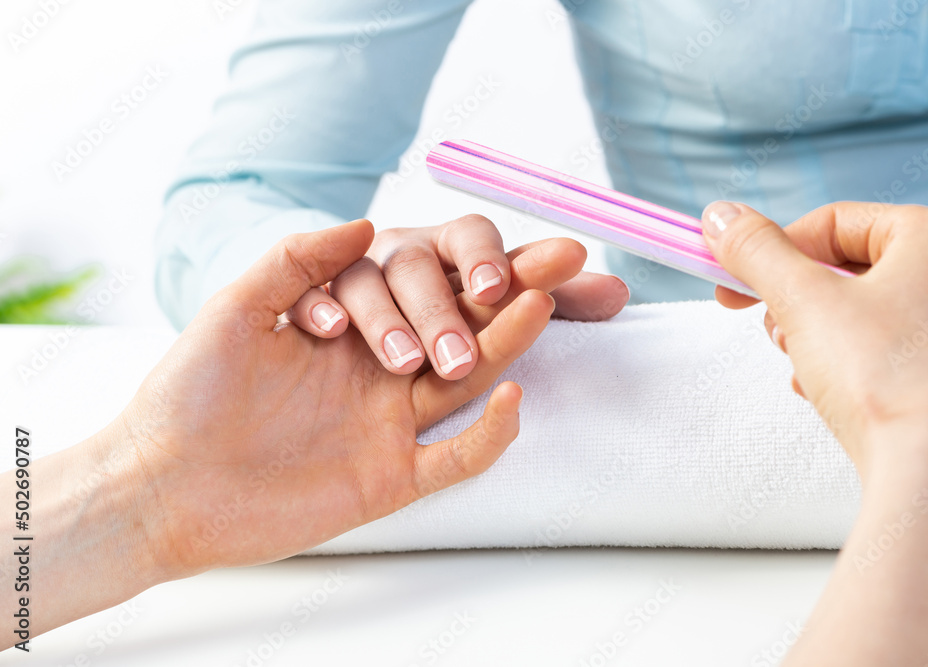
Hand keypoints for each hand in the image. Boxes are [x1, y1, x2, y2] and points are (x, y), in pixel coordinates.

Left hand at [118, 219, 567, 578]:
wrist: (163, 484)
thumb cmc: (189, 393)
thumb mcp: (235, 309)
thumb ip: (297, 261)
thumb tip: (367, 220)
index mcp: (353, 326)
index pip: (428, 285)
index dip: (474, 261)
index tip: (507, 240)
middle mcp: (381, 372)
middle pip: (462, 326)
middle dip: (511, 292)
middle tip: (560, 260)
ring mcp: (389, 425)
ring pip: (465, 382)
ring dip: (505, 345)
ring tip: (539, 303)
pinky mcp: (390, 478)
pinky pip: (454, 458)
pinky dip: (489, 434)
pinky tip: (512, 398)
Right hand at [701, 200, 927, 665]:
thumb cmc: (890, 382)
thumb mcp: (802, 300)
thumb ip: (756, 250)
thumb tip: (723, 218)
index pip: (832, 221)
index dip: (770, 250)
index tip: (731, 278)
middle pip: (848, 266)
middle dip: (797, 301)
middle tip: (775, 327)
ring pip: (864, 311)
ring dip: (817, 336)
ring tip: (808, 367)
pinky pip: (888, 349)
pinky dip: (850, 366)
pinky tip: (833, 393)